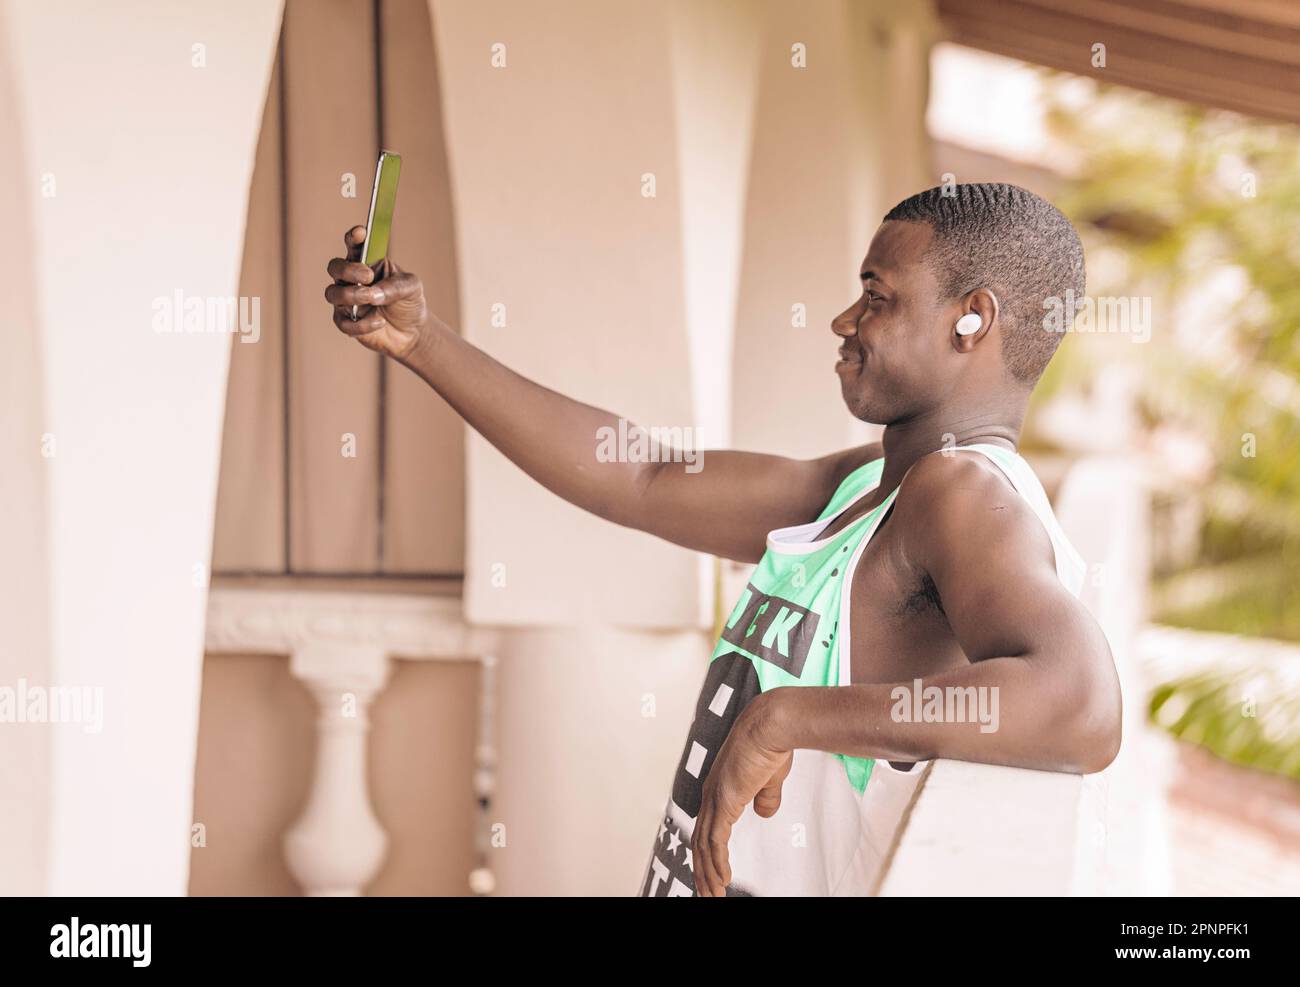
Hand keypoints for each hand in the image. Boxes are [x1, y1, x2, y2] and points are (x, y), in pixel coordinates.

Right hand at [325, 225, 429, 360]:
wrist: (412, 331)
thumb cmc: (408, 301)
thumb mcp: (411, 287)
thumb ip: (395, 286)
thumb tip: (374, 293)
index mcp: (367, 262)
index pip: (354, 245)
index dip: (353, 237)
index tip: (361, 233)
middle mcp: (351, 279)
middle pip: (335, 268)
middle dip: (348, 270)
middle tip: (368, 276)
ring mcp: (346, 300)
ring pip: (332, 293)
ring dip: (350, 295)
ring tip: (370, 298)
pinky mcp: (346, 322)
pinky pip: (343, 322)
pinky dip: (361, 323)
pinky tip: (380, 321)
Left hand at [691, 691, 793, 896]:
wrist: (773, 725)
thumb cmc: (773, 743)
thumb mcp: (770, 778)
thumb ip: (764, 797)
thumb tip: (763, 813)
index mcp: (720, 787)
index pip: (706, 827)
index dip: (705, 853)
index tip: (709, 873)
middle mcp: (711, 793)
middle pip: (698, 841)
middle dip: (701, 871)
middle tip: (706, 893)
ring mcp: (715, 797)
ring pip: (703, 846)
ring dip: (708, 874)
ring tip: (713, 895)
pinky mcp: (724, 801)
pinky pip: (715, 841)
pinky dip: (717, 863)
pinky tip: (723, 879)